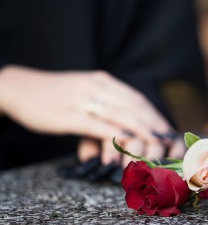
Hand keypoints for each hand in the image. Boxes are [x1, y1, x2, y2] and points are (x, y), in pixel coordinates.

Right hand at [0, 65, 183, 164]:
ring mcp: (84, 100)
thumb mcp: (84, 89)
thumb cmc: (55, 92)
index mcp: (103, 81)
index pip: (136, 98)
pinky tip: (129, 143)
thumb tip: (125, 118)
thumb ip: (105, 100)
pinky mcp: (70, 115)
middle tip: (169, 139)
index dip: (153, 114)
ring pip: (122, 115)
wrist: (20, 87)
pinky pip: (98, 126)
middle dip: (154, 123)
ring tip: (158, 143)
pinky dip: (116, 135)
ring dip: (143, 130)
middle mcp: (98, 87)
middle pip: (134, 106)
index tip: (166, 128)